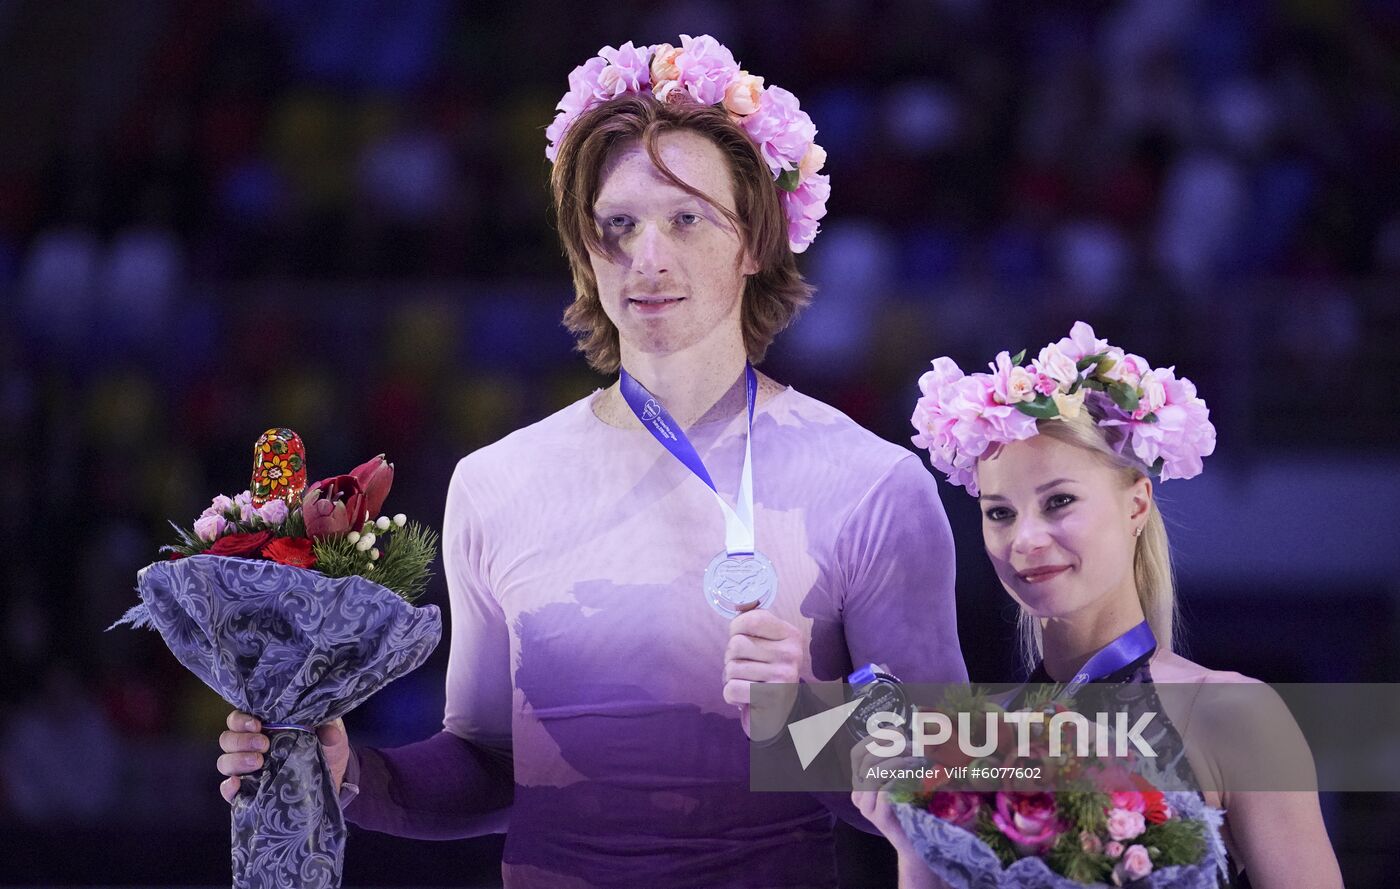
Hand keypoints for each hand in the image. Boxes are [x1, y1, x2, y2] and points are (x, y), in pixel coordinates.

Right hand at [217, 710, 349, 803]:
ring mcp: (248, 771)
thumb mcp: (332, 739)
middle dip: (241, 740)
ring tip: (258, 762)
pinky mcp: (250, 793)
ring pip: (225, 762)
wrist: (333, 782)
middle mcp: (251, 747)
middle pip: (227, 739)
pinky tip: (236, 784)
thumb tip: (330, 733)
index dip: (241, 720)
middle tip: (263, 744)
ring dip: (236, 760)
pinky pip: (228, 791)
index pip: (239, 719)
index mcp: (266, 728)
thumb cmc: (327, 752)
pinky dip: (228, 788)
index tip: (258, 724)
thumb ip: (330, 732)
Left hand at [722, 607, 801, 739]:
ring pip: (731, 668)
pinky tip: (745, 696)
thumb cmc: (767, 672)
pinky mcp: (772, 699)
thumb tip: (739, 602)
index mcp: (790, 635)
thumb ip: (754, 622)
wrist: (782, 712)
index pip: (752, 619)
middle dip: (731, 658)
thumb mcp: (767, 642)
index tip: (739, 637)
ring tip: (747, 682)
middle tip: (745, 667)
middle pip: (736, 644)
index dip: (735, 628)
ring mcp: (784, 677)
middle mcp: (791, 654)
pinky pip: (731, 690)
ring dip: (731, 678)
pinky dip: (731, 695)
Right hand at [850, 739, 916, 850]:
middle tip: (912, 747)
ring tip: (916, 760)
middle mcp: (858, 794)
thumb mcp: (901, 778)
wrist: (916, 842)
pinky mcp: (879, 819)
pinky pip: (884, 792)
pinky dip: (898, 780)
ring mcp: (867, 807)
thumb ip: (897, 758)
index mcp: (860, 782)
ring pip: (872, 774)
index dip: (875, 738)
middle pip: (866, 761)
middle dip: (891, 748)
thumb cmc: (911, 807)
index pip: (857, 753)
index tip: (897, 730)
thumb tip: (902, 731)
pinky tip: (913, 777)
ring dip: (896, 762)